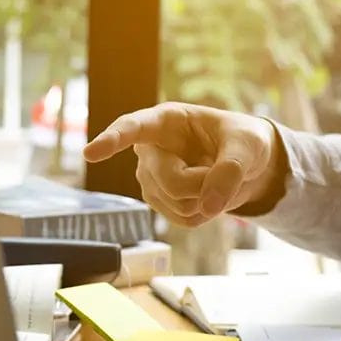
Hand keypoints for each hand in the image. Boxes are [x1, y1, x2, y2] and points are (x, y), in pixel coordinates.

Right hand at [82, 103, 279, 226]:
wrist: (250, 166)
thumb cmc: (245, 141)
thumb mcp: (249, 145)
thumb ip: (231, 169)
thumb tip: (208, 206)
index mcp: (166, 121)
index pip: (132, 128)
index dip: (112, 140)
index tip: (90, 153)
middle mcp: (151, 149)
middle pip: (170, 180)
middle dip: (204, 183)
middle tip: (224, 169)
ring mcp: (152, 179)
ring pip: (176, 203)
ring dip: (208, 198)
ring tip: (215, 178)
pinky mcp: (162, 203)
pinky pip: (184, 219)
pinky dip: (207, 213)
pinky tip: (208, 195)